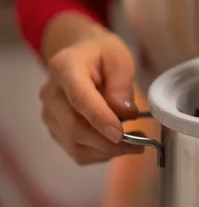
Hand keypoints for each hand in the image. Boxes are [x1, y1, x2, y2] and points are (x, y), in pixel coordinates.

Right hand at [40, 30, 143, 164]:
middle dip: (109, 143)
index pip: (80, 98)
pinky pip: (75, 150)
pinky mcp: (55, 128)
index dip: (100, 119)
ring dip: (106, 151)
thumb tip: (126, 114)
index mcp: (65, 67)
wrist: (82, 53)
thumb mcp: (120, 58)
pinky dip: (99, 153)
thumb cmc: (102, 54)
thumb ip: (122, 85)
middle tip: (140, 144)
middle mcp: (51, 93)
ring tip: (134, 144)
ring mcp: (50, 113)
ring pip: (74, 144)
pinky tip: (116, 144)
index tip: (120, 134)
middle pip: (74, 127)